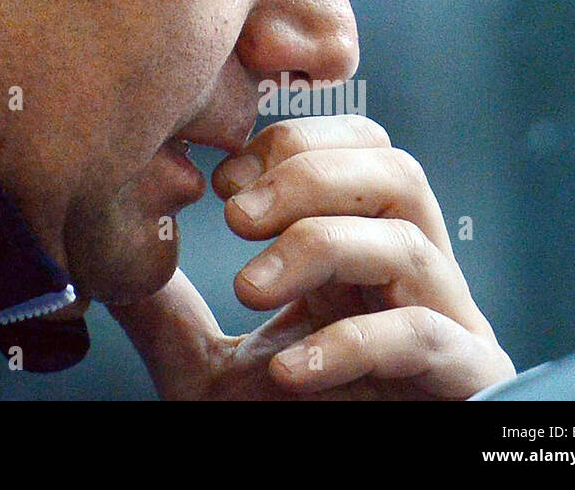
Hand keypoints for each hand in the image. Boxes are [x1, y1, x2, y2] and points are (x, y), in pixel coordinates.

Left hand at [109, 115, 515, 399]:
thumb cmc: (289, 431)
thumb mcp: (210, 369)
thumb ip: (169, 313)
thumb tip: (107, 267)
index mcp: (364, 249)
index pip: (358, 146)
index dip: (291, 143)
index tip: (221, 181)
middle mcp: (414, 276)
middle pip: (395, 171)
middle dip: (307, 175)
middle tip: (234, 215)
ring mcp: (447, 325)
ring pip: (409, 242)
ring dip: (318, 245)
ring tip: (247, 287)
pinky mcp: (467, 382)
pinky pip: (422, 337)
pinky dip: (350, 342)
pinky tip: (289, 369)